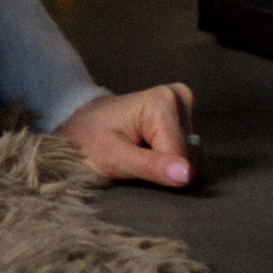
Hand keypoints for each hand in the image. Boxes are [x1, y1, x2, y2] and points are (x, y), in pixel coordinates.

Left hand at [58, 83, 198, 186]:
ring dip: (167, 164)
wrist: (81, 128)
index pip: (180, 156)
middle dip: (164, 166)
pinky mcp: (186, 117)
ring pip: (192, 156)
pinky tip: (150, 150)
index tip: (131, 160)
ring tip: (139, 152)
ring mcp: (185, 106)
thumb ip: (152, 167)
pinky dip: (170, 159)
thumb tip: (187, 175)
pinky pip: (189, 152)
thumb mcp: (115, 157)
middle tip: (133, 157)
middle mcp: (179, 97)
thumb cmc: (91, 141)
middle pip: (189, 155)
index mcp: (163, 101)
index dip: (158, 170)